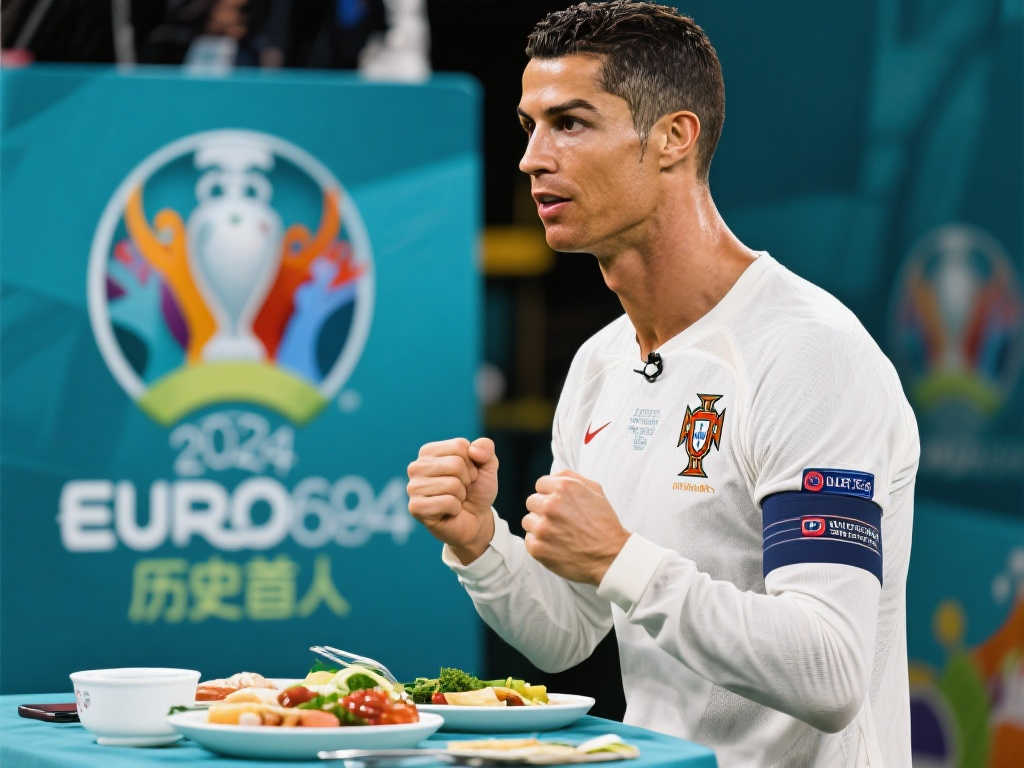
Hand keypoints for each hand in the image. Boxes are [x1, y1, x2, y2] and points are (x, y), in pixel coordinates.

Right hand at [407, 437, 498, 563]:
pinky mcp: (415, 507)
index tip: (468, 475)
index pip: (459, 446)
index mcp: (429, 451)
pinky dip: (455, 508)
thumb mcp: (487, 465)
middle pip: (456, 463)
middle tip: (462, 489)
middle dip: (467, 479)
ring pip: (452, 483)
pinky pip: (447, 502)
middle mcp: (416, 466)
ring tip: (455, 499)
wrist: (475, 520)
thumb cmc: (476, 490)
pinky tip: (449, 511)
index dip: (472, 463)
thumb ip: (486, 448)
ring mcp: (413, 487)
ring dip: (461, 495)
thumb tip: (473, 450)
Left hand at [523, 470, 629, 584]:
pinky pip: (529, 540)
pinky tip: (556, 546)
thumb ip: (571, 477)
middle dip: (543, 510)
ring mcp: (542, 527)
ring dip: (540, 527)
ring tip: (559, 534)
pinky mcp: (537, 547)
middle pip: (532, 501)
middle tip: (560, 521)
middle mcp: (550, 505)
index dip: (550, 494)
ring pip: (528, 521)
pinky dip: (540, 544)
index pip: (541, 484)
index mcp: (563, 488)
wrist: (611, 557)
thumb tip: (552, 476)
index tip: (559, 505)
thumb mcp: (595, 491)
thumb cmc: (604, 524)